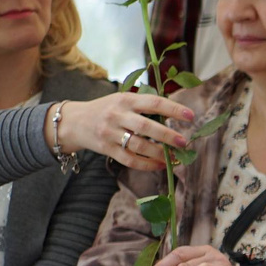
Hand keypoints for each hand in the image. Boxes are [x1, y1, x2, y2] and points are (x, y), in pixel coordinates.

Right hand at [56, 90, 195, 169]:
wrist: (73, 121)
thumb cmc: (106, 109)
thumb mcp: (123, 100)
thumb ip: (145, 106)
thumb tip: (176, 115)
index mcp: (125, 99)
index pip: (153, 102)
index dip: (173, 109)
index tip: (191, 116)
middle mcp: (117, 115)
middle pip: (145, 126)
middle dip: (167, 136)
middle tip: (184, 142)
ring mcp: (110, 133)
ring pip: (138, 146)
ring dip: (159, 153)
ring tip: (175, 158)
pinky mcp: (106, 149)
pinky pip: (129, 160)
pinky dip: (147, 165)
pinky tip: (160, 165)